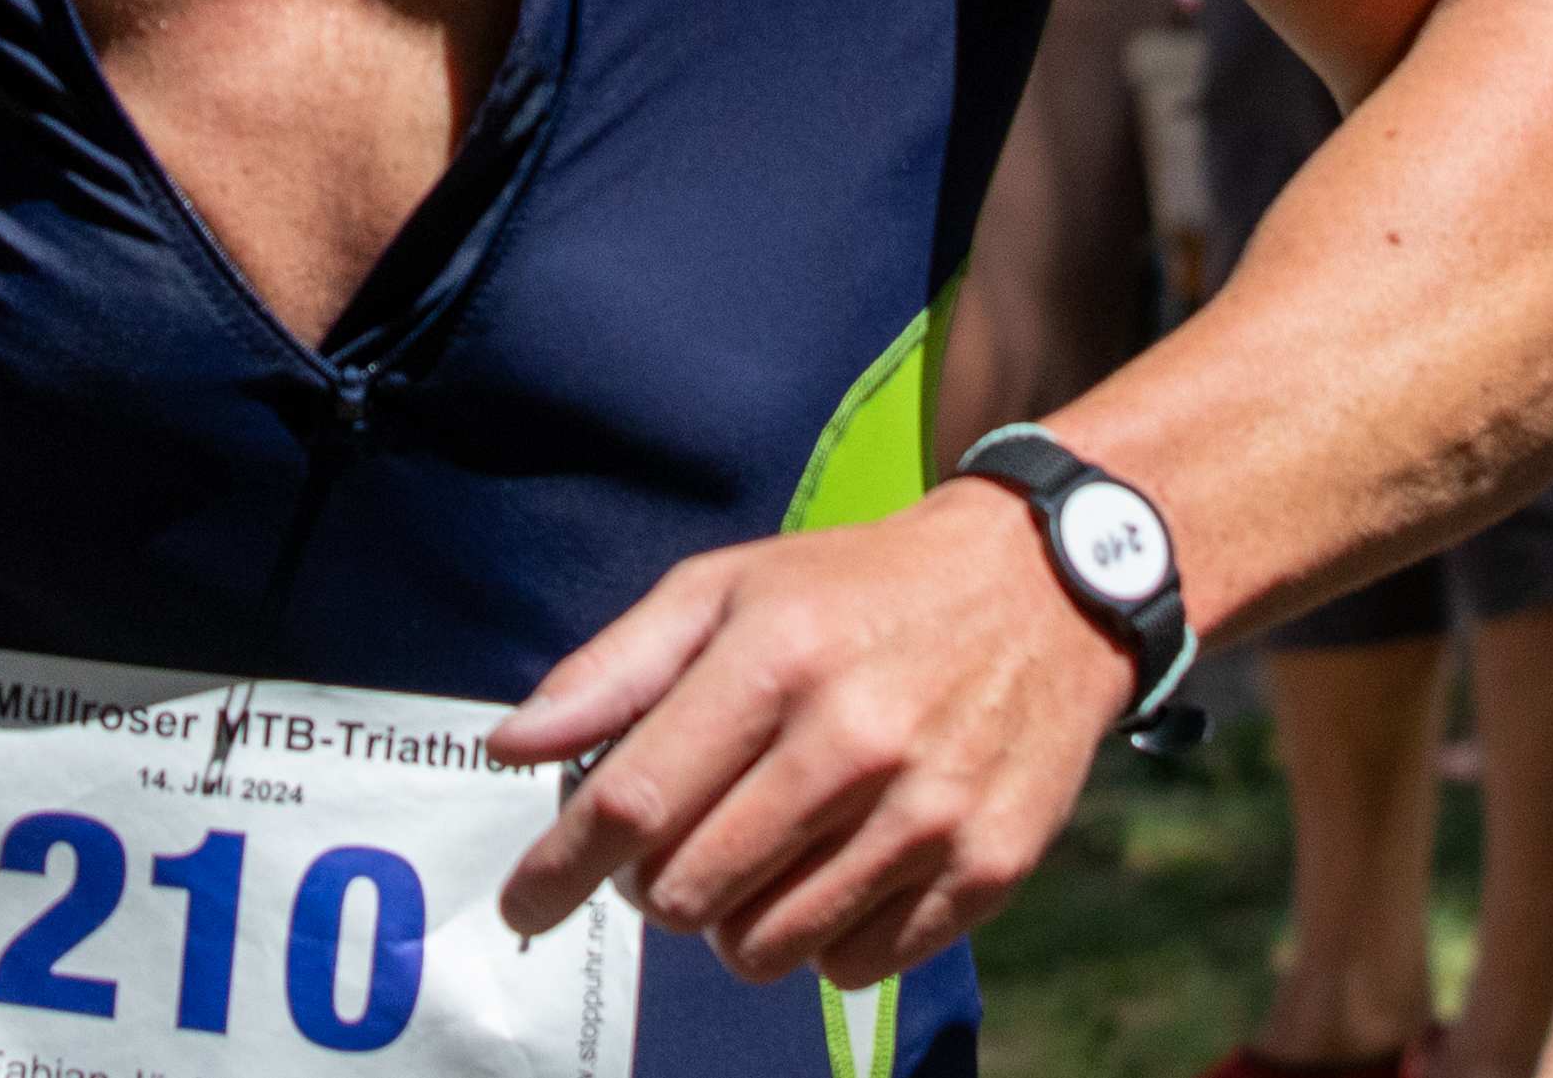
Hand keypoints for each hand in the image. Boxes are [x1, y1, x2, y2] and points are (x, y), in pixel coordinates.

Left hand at [487, 480, 1127, 992]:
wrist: (1041, 588)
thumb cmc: (857, 590)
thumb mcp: (729, 588)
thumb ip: (613, 668)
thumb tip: (511, 745)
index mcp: (774, 659)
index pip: (633, 800)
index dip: (559, 867)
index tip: (521, 903)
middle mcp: (852, 740)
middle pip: (688, 889)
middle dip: (653, 887)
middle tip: (675, 845)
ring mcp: (926, 812)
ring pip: (763, 946)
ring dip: (733, 921)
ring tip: (755, 857)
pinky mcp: (985, 867)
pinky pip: (853, 966)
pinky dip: (821, 938)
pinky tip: (834, 869)